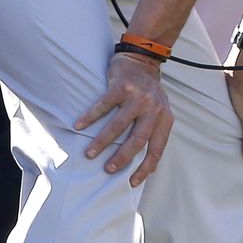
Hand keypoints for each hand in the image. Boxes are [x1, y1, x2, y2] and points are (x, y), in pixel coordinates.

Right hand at [74, 53, 172, 186]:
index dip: (146, 167)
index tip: (133, 182)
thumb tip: (150, 165)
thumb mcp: (160, 111)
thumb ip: (155, 132)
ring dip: (103, 141)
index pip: (157, 148)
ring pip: (119, 124)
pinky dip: (90, 116)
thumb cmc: (148, 92)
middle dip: (123, 158)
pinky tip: (78, 126)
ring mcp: (137, 97)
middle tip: (108, 170)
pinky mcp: (121, 86)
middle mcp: (153, 108)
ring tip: (90, 153)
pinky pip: (103, 105)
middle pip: (138, 139)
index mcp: (164, 118)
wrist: (142, 60)